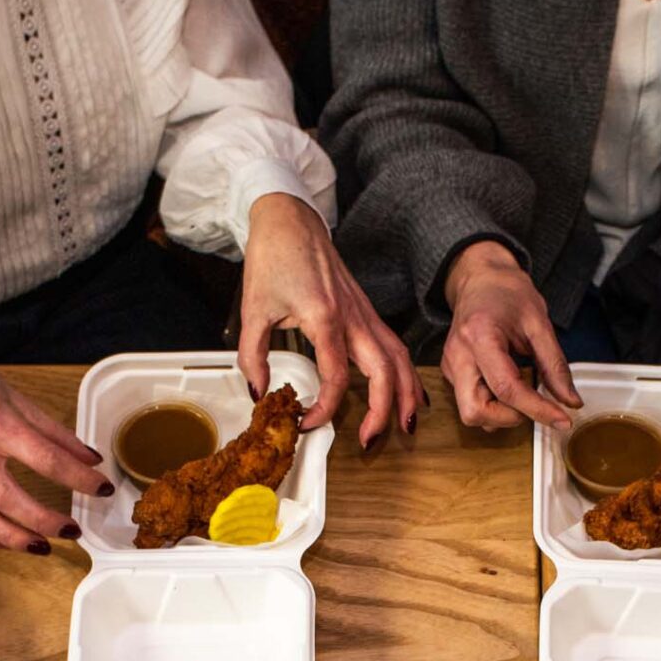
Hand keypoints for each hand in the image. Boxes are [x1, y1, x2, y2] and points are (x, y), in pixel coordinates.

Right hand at [0, 355, 107, 553]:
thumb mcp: (16, 398)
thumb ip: (54, 432)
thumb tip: (90, 458)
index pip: (46, 459)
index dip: (79, 478)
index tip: (103, 489)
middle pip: (10, 498)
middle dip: (45, 520)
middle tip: (74, 529)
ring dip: (13, 539)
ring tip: (43, 547)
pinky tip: (9, 541)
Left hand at [239, 195, 420, 448]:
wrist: (290, 220)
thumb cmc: (274, 256)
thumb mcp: (253, 309)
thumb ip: (252, 355)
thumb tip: (258, 391)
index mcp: (324, 317)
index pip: (336, 376)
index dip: (324, 407)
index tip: (307, 422)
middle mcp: (352, 316)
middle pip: (383, 370)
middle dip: (383, 410)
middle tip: (369, 441)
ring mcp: (363, 312)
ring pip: (398, 358)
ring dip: (406, 393)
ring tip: (405, 425)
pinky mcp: (365, 310)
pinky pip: (394, 345)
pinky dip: (405, 371)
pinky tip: (407, 390)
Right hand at [440, 240, 579, 430]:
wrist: (480, 279)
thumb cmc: (507, 293)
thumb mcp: (539, 324)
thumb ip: (555, 365)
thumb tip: (570, 401)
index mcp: (480, 336)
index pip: (508, 388)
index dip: (538, 409)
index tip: (563, 419)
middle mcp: (458, 355)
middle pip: (475, 412)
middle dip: (509, 418)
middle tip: (535, 405)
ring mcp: (450, 366)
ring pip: (470, 414)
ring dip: (501, 414)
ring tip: (522, 391)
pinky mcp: (451, 372)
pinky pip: (470, 402)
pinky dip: (494, 404)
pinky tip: (508, 385)